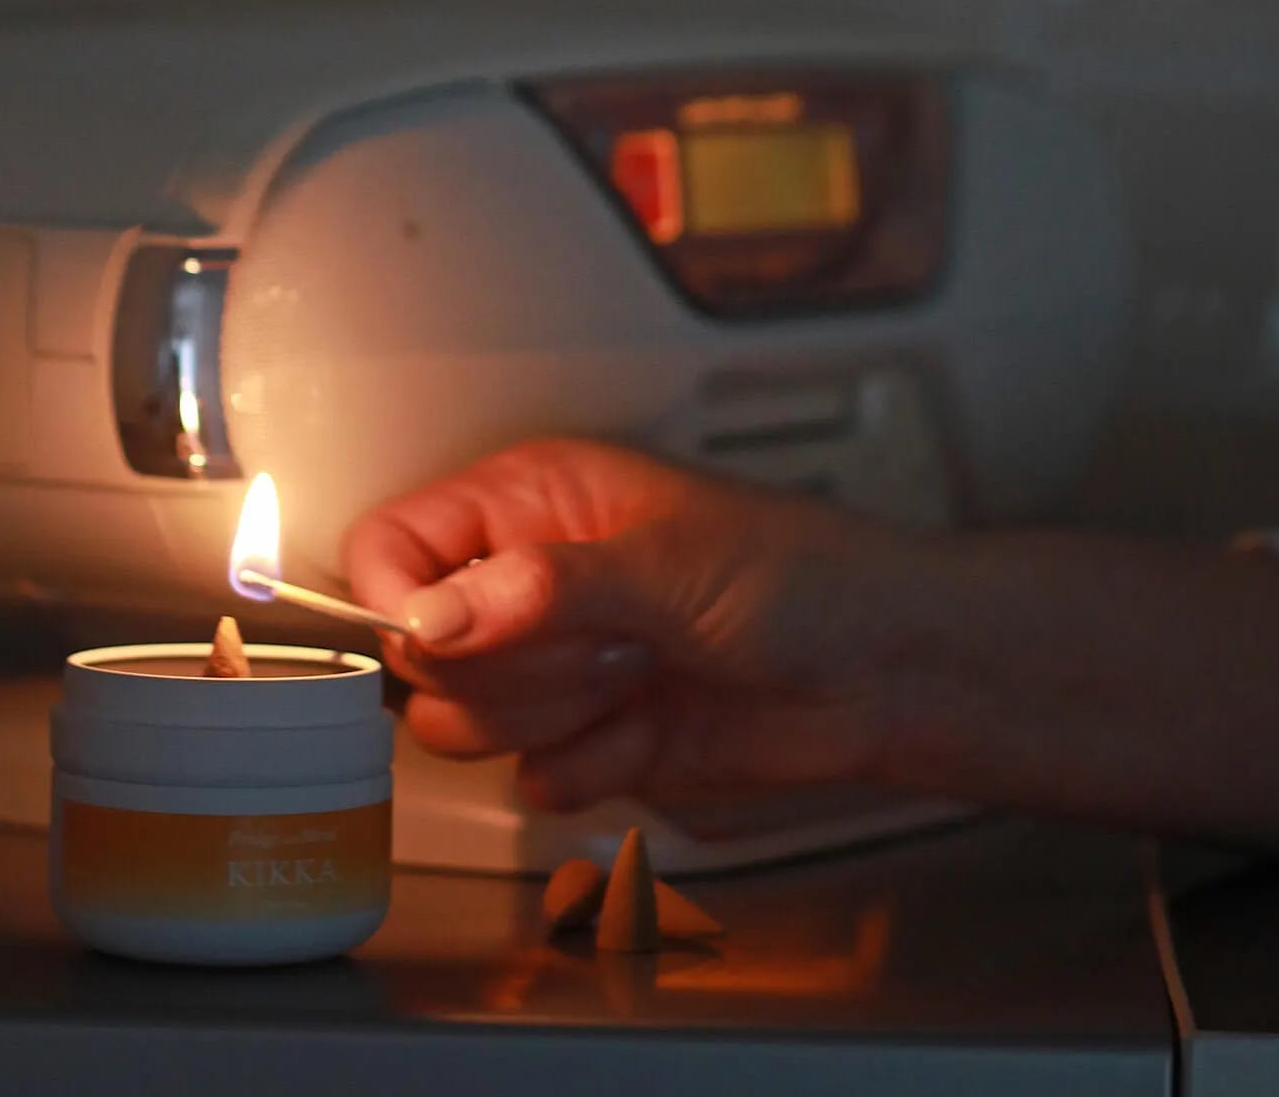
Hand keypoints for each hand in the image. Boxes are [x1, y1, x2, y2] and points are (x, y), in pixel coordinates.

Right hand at [343, 438, 917, 812]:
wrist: (886, 674)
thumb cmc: (805, 578)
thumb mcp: (668, 564)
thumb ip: (541, 589)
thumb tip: (432, 615)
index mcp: (531, 502)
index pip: (392, 543)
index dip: (397, 597)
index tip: (448, 634)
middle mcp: (525, 583)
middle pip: (417, 650)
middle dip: (507, 668)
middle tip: (599, 643)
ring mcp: (551, 665)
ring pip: (462, 721)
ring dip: (549, 717)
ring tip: (633, 674)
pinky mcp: (584, 738)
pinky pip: (529, 776)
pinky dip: (590, 765)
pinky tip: (651, 725)